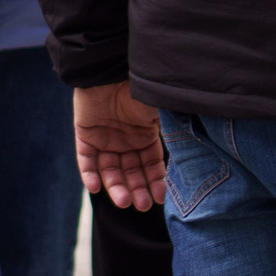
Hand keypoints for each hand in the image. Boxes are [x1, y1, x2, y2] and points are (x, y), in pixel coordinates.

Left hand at [74, 80, 166, 210]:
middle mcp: (125, 139)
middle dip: (137, 189)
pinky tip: (97, 188)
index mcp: (145, 133)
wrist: (112, 69)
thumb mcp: (162, 112)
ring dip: (116, 187)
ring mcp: (104, 138)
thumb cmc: (141, 87)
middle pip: (130, 171)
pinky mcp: (84, 135)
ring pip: (109, 170)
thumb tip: (191, 151)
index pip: (150, 164)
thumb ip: (172, 131)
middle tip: (141, 206)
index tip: (160, 198)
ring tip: (124, 202)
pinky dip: (90, 174)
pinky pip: (86, 160)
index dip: (155, 180)